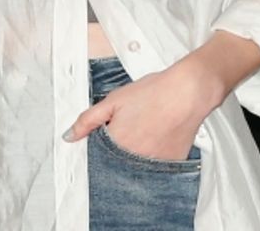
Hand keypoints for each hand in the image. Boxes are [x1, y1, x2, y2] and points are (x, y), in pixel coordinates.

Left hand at [64, 57, 222, 160]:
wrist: (189, 91)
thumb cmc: (155, 92)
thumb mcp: (114, 100)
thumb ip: (88, 120)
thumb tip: (70, 136)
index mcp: (115, 145)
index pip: (97, 160)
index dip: (100, 151)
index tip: (107, 140)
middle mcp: (133, 159)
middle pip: (116, 166)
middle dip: (118, 154)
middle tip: (131, 132)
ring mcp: (153, 165)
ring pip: (136, 169)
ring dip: (135, 158)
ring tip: (146, 135)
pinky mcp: (170, 164)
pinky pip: (156, 169)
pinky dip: (154, 158)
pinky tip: (158, 140)